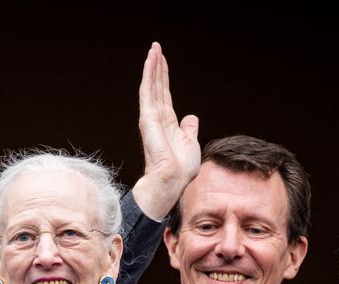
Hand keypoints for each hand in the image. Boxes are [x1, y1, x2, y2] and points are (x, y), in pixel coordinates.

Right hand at [130, 42, 200, 220]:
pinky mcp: (148, 118)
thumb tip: (191, 118)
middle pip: (156, 87)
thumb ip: (189, 129)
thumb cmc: (181, 168)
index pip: (164, 95)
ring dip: (151, 66)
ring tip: (152, 49)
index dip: (163, 78)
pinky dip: (149, 75)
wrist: (172, 181)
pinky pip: (148, 91)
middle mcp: (157, 118)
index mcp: (168, 123)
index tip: (163, 61)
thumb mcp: (191, 143)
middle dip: (156, 67)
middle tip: (155, 48)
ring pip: (150, 86)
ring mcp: (151, 117)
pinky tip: (150, 60)